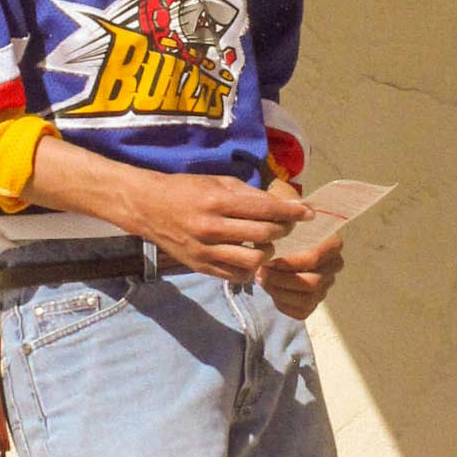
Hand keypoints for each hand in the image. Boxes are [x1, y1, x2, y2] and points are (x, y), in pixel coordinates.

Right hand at [127, 170, 310, 280]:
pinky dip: (250, 268)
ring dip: (268, 252)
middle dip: (284, 230)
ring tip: (267, 243)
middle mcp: (212, 227)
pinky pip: (236, 275)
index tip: (308, 213)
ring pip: (254, 259)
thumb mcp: (217, 181)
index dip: (291, 212)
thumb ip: (249, 194)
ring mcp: (206, 250)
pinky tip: (249, 256)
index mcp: (218, 201)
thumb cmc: (185, 189)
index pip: (265, 209)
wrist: (148, 208)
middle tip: (287, 226)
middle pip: (265, 234)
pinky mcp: (201, 266)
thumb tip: (280, 205)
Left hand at [261, 232, 343, 318]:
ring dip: (280, 292)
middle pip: (312, 282)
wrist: (284, 246)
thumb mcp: (282, 224)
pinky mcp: (315, 303)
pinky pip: (301, 312)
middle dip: (282, 280)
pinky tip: (271, 290)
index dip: (290, 263)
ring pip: (306, 300)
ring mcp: (326, 286)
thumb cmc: (284, 232)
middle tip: (262, 272)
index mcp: (333, 244)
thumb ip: (277, 228)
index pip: (314, 258)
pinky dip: (282, 304)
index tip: (270, 260)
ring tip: (263, 280)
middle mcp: (334, 266)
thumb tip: (266, 239)